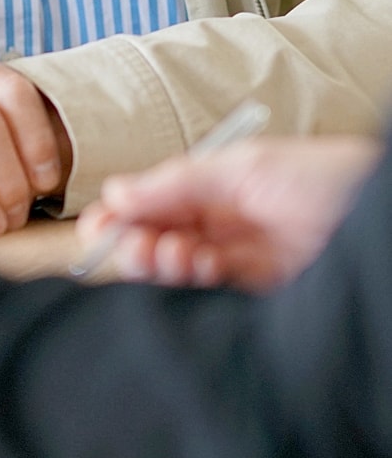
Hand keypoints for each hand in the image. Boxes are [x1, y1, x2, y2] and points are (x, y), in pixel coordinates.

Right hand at [76, 135, 380, 289]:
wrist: (385, 215)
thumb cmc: (326, 177)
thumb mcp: (244, 167)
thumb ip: (177, 181)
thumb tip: (114, 194)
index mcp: (213, 185)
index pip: (151, 202)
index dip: (120, 215)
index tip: (95, 227)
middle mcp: (222, 221)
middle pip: (158, 236)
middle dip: (136, 242)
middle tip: (134, 246)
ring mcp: (241, 257)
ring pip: (178, 266)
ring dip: (162, 261)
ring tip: (171, 253)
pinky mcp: (261, 290)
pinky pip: (210, 290)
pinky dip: (192, 280)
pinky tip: (196, 265)